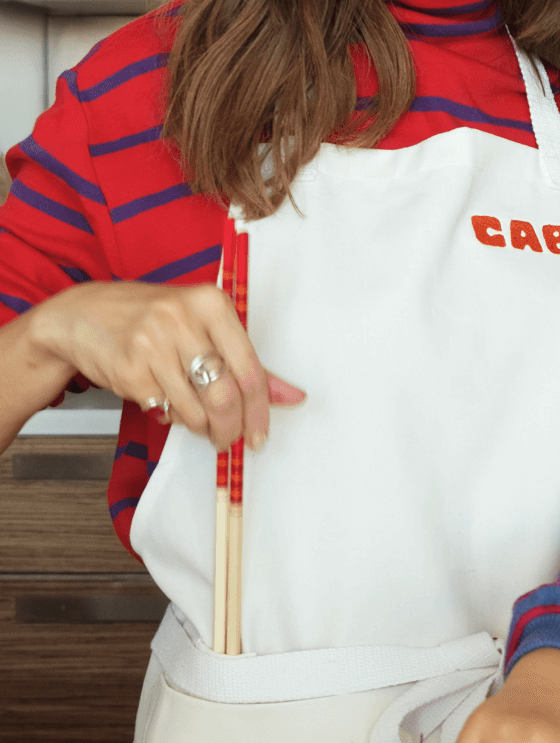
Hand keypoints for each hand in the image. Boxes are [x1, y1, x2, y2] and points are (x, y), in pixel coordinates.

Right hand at [29, 281, 304, 450]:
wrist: (83, 315)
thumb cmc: (153, 318)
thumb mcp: (204, 326)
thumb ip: (246, 361)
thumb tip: (293, 397)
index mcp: (210, 303)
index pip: (249, 368)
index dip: (259, 410)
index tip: (260, 434)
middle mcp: (181, 319)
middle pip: (224, 394)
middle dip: (231, 428)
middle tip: (230, 439)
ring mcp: (151, 344)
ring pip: (194, 410)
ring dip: (202, 427)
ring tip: (199, 421)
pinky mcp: (128, 369)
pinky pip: (163, 411)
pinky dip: (171, 417)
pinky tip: (167, 402)